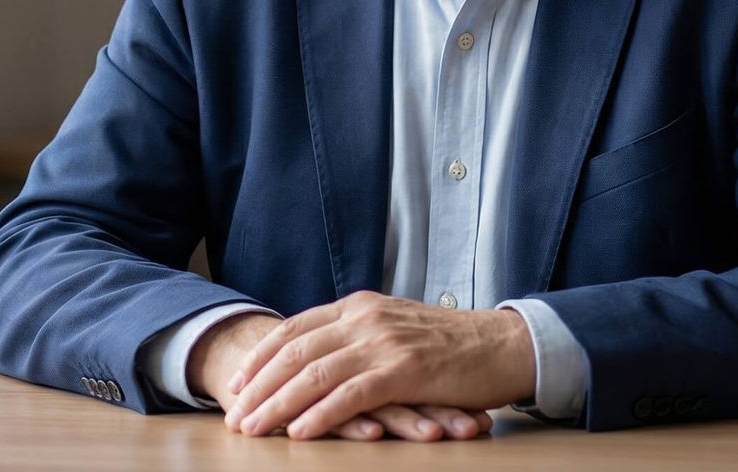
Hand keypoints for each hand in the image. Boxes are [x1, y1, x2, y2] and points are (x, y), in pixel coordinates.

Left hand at [222, 291, 535, 440]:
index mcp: (360, 306)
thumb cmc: (453, 344)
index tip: (237, 384)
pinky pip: (351, 394)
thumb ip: (360, 335)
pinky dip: (321, 414)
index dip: (261, 357)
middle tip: (233, 415)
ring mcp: (384, 342)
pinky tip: (299, 432)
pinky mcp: (405, 370)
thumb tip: (321, 355)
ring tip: (253, 428)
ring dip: (278, 404)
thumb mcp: (397, 326)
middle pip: (296, 351)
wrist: (504, 344)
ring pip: (315, 374)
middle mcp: (365, 318)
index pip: (295, 328)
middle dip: (258, 386)